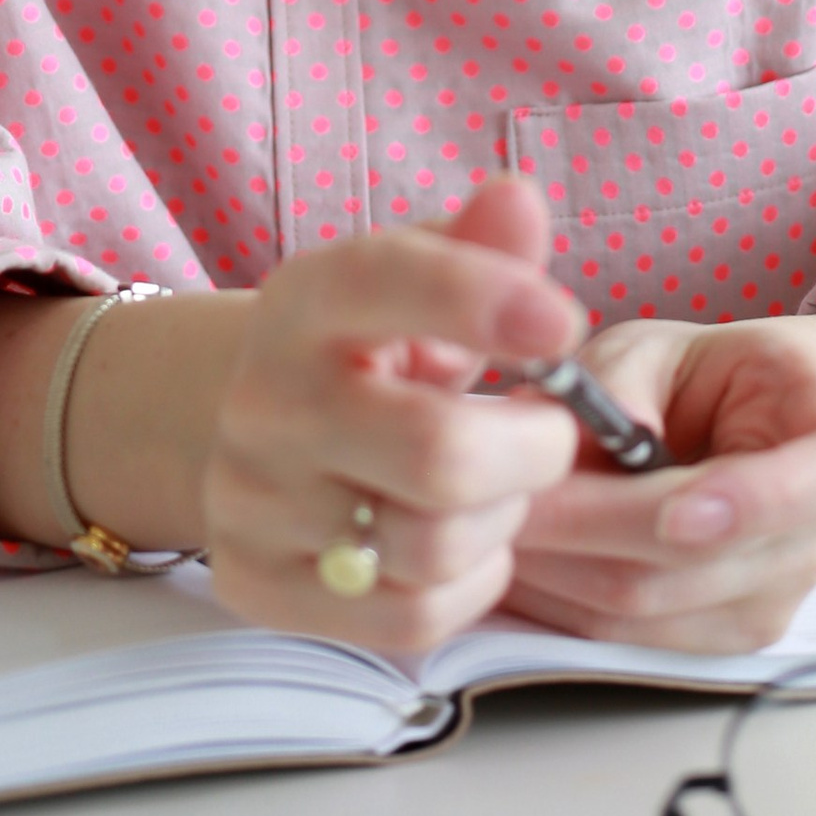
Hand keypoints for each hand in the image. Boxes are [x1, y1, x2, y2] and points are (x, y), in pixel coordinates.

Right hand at [201, 177, 583, 654]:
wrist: (266, 430)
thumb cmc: (376, 352)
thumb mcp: (423, 283)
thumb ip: (480, 245)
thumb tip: (520, 198)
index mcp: (305, 301)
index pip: (384, 280)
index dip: (482, 298)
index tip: (564, 326)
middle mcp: (265, 401)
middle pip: (438, 453)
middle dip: (532, 451)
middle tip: (549, 438)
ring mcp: (251, 500)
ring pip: (432, 545)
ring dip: (500, 522)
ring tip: (498, 491)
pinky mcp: (258, 586)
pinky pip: (409, 616)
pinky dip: (467, 587)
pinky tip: (463, 548)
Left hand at [502, 295, 815, 653]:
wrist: (731, 431)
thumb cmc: (700, 380)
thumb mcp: (660, 348)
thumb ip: (623, 385)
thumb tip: (585, 445)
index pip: (811, 488)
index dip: (746, 504)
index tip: (674, 506)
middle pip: (699, 561)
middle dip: (589, 530)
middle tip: (502, 494)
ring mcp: (770, 604)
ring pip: (646, 610)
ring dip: (558, 571)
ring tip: (492, 518)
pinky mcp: (715, 644)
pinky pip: (625, 639)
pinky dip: (560, 603)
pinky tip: (519, 559)